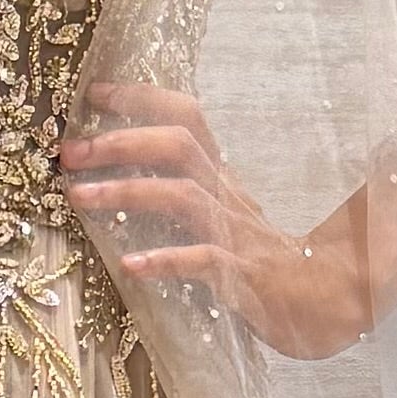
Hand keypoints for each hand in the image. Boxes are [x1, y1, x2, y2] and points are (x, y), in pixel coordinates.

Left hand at [56, 88, 382, 357]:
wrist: (328, 304)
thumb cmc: (264, 263)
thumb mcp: (226, 215)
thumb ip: (188, 189)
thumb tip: (130, 167)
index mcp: (222, 179)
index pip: (187, 119)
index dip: (142, 100)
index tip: (94, 93)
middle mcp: (228, 197)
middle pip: (179, 146)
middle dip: (121, 141)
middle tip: (69, 151)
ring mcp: (237, 236)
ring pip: (184, 196)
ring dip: (127, 190)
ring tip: (77, 196)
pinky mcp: (244, 278)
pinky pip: (204, 262)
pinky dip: (166, 260)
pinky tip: (130, 265)